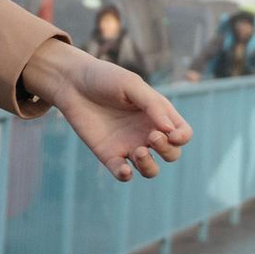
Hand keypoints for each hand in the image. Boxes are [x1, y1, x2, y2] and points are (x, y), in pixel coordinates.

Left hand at [21, 39, 192, 180]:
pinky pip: (123, 174)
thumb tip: (169, 130)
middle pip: (171, 154)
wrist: (71, 83)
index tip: (169, 133)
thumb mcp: (131, 85)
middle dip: (167, 150)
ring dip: (149, 166)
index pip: (182, 133)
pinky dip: (126, 175)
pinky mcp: (109, 154)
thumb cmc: (104, 78)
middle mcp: (146, 132)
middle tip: (151, 136)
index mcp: (157, 114)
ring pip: (150, 170)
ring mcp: (128, 145)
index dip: (181, 137)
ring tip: (138, 151)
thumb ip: (152, 105)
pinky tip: (123, 169)